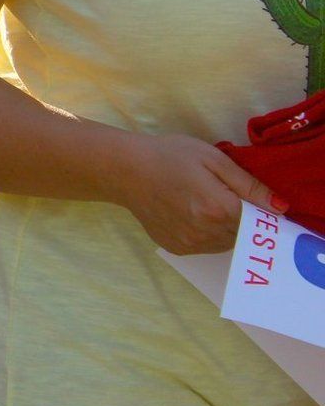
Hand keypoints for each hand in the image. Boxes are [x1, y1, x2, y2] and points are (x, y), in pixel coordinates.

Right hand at [115, 133, 283, 255]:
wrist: (124, 170)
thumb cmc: (169, 156)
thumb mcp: (212, 158)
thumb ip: (248, 184)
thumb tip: (280, 207)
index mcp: (220, 208)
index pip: (259, 220)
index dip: (258, 208)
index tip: (247, 197)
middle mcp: (208, 232)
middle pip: (243, 233)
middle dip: (240, 217)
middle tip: (219, 194)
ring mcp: (191, 244)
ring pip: (226, 243)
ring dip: (225, 228)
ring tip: (203, 203)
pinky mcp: (178, 248)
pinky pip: (206, 246)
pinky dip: (206, 234)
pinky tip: (189, 213)